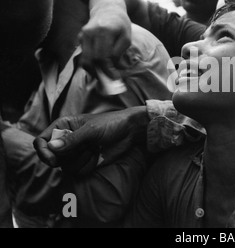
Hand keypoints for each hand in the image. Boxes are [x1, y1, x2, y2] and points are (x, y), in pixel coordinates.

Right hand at [33, 106, 147, 175]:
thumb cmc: (111, 124)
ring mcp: (75, 153)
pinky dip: (88, 166)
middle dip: (69, 156)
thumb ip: (71, 140)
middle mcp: (66, 141)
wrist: (130, 132)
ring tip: (93, 149)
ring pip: (65, 167)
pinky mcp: (84, 162)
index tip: (53, 160)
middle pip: (52, 158)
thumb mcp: (91, 130)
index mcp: (63, 126)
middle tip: (85, 148)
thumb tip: (51, 147)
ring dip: (81, 160)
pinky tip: (98, 156)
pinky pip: (78, 172)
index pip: (42, 141)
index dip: (43, 152)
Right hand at [79, 4, 131, 78]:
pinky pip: (83, 55)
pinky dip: (90, 64)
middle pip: (93, 59)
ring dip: (93, 71)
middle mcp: (91, 32)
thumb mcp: (126, 36)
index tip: (116, 77)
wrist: (107, 7)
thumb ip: (121, 52)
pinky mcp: (80, 37)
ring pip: (85, 59)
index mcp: (104, 31)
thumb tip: (117, 68)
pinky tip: (98, 68)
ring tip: (103, 77)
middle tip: (109, 80)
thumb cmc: (120, 23)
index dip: (110, 69)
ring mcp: (83, 34)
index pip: (104, 56)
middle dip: (101, 72)